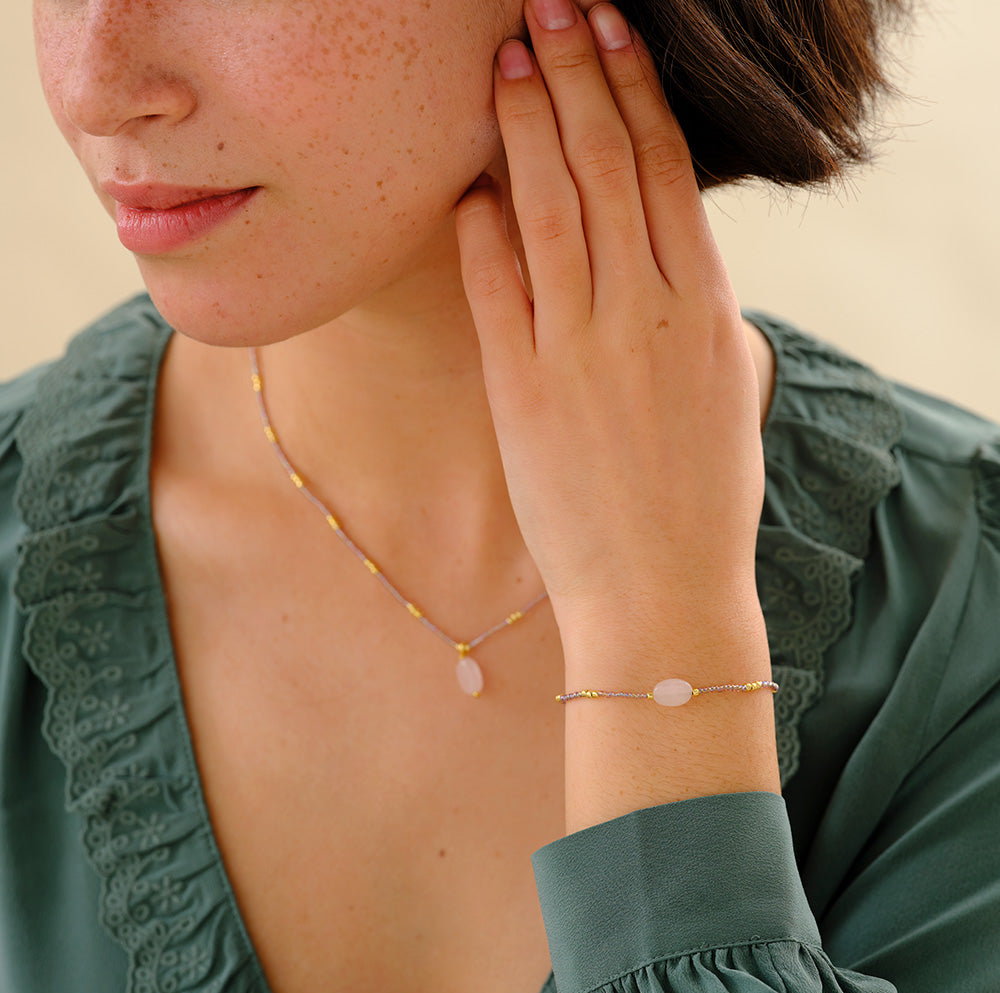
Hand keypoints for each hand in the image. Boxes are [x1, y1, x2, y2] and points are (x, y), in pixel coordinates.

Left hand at [455, 0, 764, 654]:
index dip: (637, 94)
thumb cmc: (701, 503)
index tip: (615, 36)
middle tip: (553, 9)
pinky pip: (499, 289)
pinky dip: (483, 229)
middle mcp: (648, 315)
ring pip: (554, 209)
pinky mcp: (525, 390)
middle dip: (579, 76)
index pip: (668, 175)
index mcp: (707, 309)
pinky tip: (468, 181)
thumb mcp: (725, 391)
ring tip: (508, 60)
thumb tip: (661, 255)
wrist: (664, 595)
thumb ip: (695, 315)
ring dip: (528, 128)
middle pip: (609, 168)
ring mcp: (583, 350)